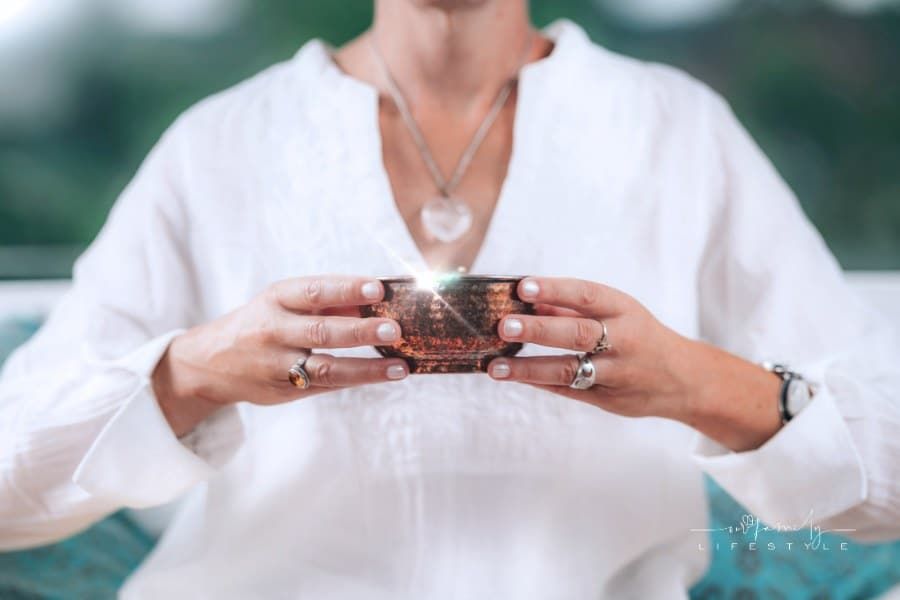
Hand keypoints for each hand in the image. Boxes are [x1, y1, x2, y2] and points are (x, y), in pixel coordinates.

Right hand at [152, 275, 409, 435]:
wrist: (210, 363)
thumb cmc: (264, 322)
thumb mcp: (285, 302)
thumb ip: (328, 301)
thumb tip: (378, 301)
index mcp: (276, 299)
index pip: (314, 290)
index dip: (347, 289)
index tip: (378, 289)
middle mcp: (274, 330)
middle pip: (321, 331)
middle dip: (360, 331)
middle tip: (395, 329)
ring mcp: (278, 364)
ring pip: (326, 368)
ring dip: (367, 367)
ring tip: (400, 366)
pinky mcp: (285, 390)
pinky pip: (326, 386)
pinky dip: (358, 380)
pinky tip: (385, 376)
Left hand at [487, 277, 781, 450]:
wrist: (685, 380)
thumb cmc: (639, 335)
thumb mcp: (617, 312)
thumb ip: (573, 308)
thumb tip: (527, 298)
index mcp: (624, 310)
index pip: (586, 295)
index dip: (554, 290)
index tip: (522, 287)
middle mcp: (623, 341)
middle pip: (578, 334)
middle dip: (538, 330)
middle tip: (503, 325)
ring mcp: (616, 374)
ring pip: (570, 370)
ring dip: (528, 368)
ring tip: (495, 366)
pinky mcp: (608, 399)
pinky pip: (569, 390)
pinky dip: (539, 383)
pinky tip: (513, 377)